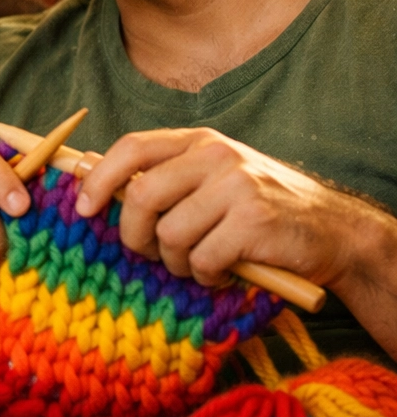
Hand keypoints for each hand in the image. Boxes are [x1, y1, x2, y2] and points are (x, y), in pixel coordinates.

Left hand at [74, 127, 354, 286]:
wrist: (333, 229)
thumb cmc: (255, 206)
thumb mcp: (208, 177)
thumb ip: (159, 173)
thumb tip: (87, 167)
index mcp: (197, 141)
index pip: (131, 148)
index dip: (98, 179)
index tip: (83, 210)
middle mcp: (215, 155)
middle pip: (141, 196)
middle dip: (134, 235)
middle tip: (148, 253)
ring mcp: (236, 186)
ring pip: (170, 234)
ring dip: (175, 262)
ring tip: (198, 263)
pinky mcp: (253, 221)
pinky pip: (201, 259)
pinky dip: (206, 275)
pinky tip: (223, 272)